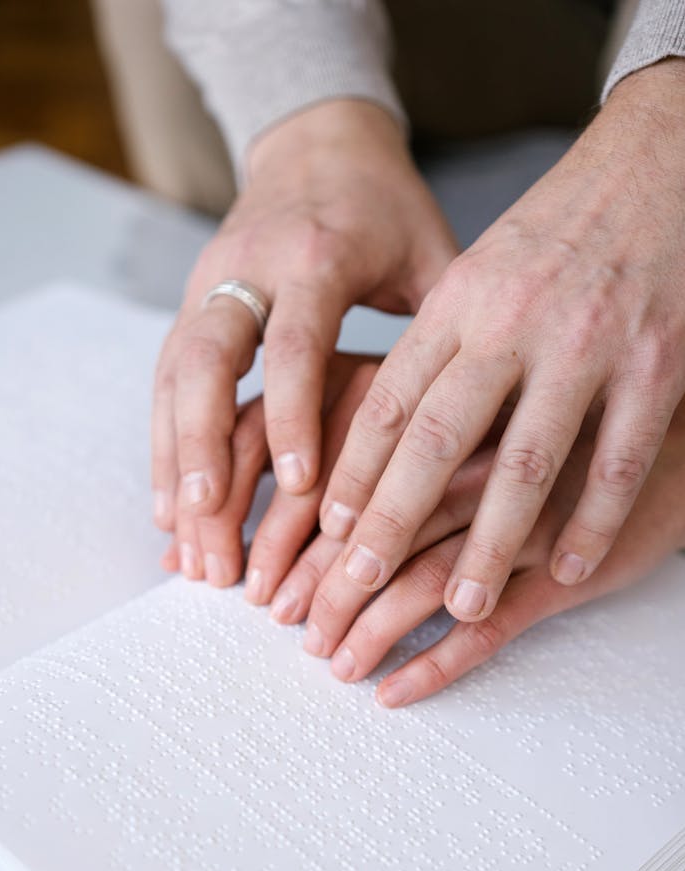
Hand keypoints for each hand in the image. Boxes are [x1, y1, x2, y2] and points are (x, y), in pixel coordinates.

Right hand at [151, 98, 457, 564]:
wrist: (316, 143)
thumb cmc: (385, 207)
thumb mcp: (426, 249)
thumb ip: (440, 325)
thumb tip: (477, 427)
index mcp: (315, 255)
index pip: (293, 344)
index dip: (292, 416)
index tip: (301, 487)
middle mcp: (247, 269)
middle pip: (206, 359)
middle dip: (200, 443)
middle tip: (207, 519)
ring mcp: (207, 285)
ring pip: (172, 378)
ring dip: (171, 462)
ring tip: (180, 544)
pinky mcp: (189, 306)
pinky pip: (165, 383)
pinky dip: (164, 449)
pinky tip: (170, 511)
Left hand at [310, 59, 684, 660]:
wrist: (655, 161)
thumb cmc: (552, 234)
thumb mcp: (476, 275)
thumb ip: (433, 347)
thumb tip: (372, 432)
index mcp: (457, 302)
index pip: (389, 400)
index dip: (353, 469)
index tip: (324, 528)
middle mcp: (512, 323)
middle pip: (436, 439)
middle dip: (392, 519)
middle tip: (356, 584)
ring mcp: (586, 344)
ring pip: (526, 461)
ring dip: (492, 543)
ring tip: (465, 604)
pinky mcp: (655, 362)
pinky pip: (617, 458)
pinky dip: (594, 520)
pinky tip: (571, 568)